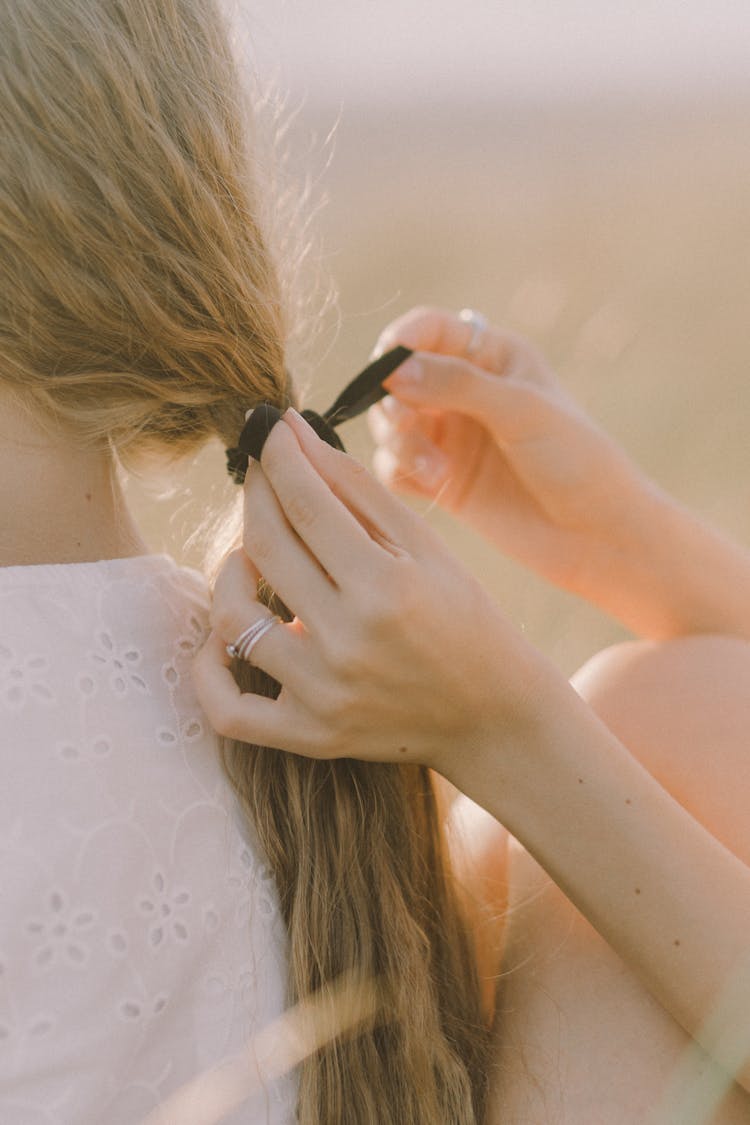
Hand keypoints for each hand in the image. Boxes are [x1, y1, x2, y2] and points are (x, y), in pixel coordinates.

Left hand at [191, 409, 548, 778]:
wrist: (492, 715)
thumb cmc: (465, 619)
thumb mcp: (427, 547)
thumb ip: (358, 488)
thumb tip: (295, 433)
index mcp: (387, 588)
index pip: (306, 504)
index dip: (278, 457)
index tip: (269, 430)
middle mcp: (349, 643)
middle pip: (265, 549)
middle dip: (255, 494)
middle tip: (261, 473)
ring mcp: (323, 695)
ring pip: (231, 620)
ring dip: (228, 571)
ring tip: (252, 555)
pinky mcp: (309, 736)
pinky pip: (226, 708)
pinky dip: (208, 668)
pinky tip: (224, 634)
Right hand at [370, 307, 661, 598]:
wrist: (597, 534)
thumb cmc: (575, 459)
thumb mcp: (522, 410)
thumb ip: (458, 385)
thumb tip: (392, 370)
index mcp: (492, 356)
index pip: (428, 329)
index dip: (400, 340)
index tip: (387, 364)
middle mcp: (464, 391)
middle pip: (397, 379)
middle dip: (393, 400)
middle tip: (408, 425)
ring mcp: (451, 437)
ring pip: (390, 424)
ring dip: (399, 443)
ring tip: (435, 471)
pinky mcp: (441, 479)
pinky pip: (395, 467)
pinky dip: (401, 472)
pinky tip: (437, 486)